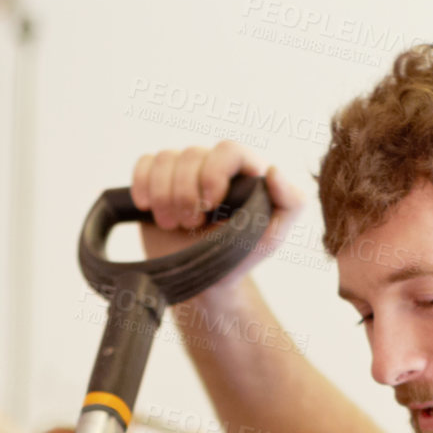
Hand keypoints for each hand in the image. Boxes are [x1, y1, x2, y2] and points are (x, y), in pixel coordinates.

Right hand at [130, 140, 306, 299]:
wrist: (204, 283)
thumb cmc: (240, 257)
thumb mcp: (273, 235)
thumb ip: (290, 202)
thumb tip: (273, 171)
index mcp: (244, 172)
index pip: (228, 149)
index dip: (213, 174)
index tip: (210, 206)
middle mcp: (213, 166)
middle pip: (191, 154)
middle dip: (186, 195)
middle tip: (192, 226)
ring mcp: (183, 173)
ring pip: (166, 159)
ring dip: (164, 197)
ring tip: (173, 225)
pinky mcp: (157, 182)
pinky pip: (144, 164)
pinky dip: (142, 185)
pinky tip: (147, 209)